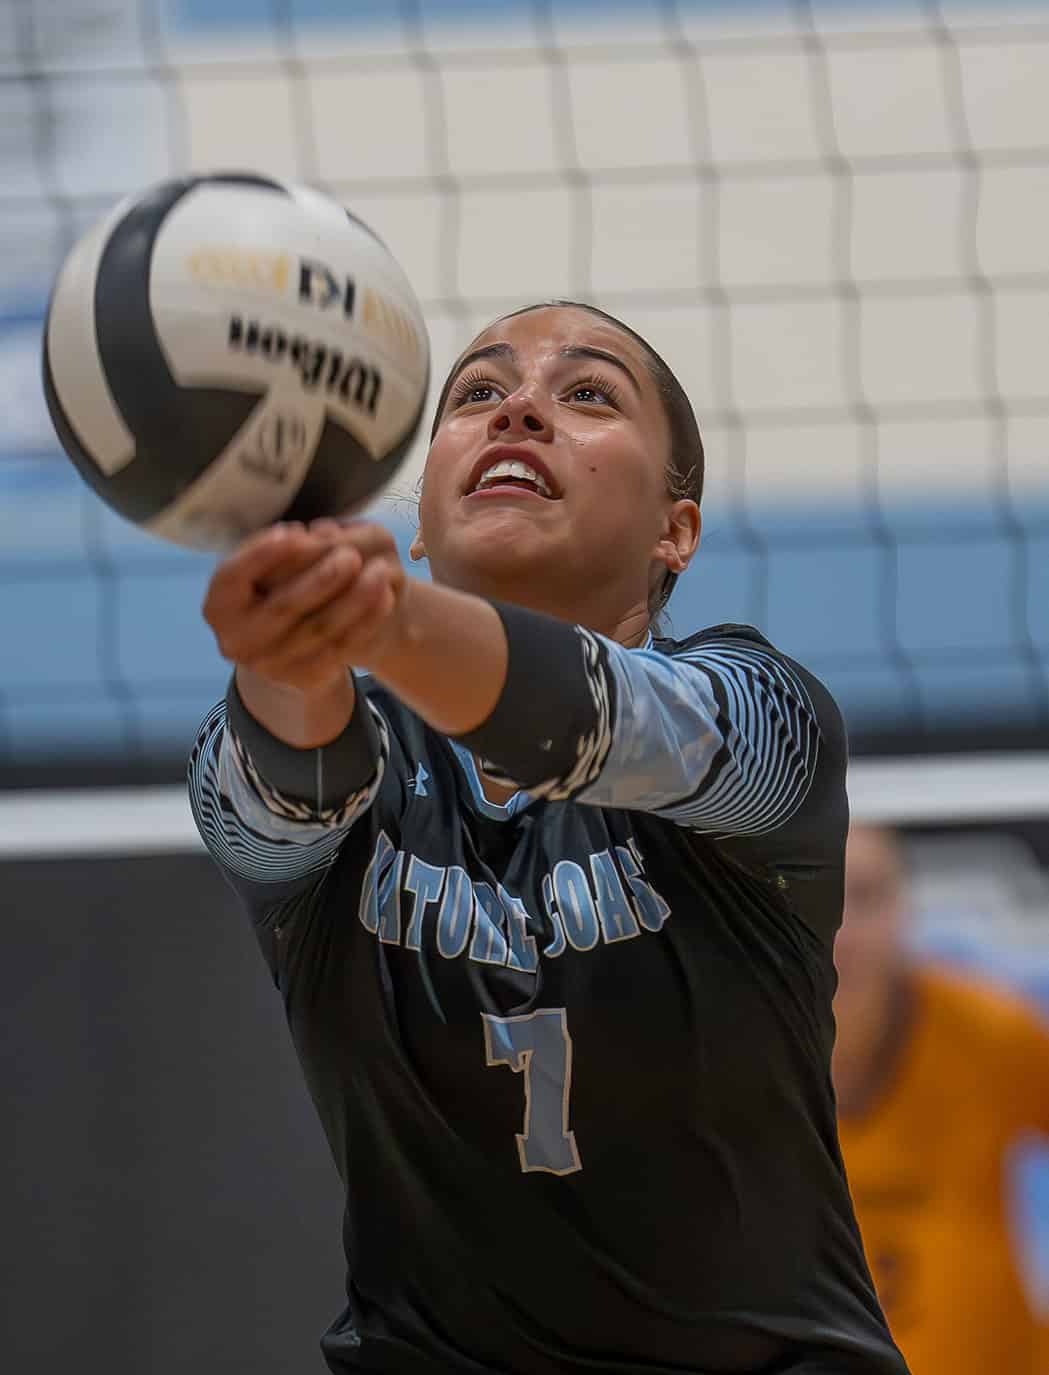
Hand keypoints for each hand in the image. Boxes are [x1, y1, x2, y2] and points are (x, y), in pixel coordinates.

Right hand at [202, 519, 405, 693]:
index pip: (233, 576)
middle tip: (352, 555)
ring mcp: (270, 666)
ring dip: (354, 600)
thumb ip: (280, 551)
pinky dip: (366, 621)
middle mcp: (236, 641)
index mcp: (218, 606)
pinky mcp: (305, 678)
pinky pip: (341, 648)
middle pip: (282, 607)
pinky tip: (385, 598)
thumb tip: (314, 538)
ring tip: (382, 571)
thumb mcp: (264, 568)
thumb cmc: (274, 589)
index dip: (263, 554)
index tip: (297, 532)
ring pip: (318, 629)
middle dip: (320, 579)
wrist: (288, 647)